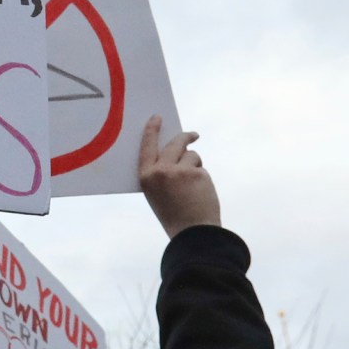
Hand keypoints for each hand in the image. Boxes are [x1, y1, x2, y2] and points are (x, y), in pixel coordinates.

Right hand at [138, 116, 219, 237]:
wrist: (192, 231)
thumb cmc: (174, 214)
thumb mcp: (156, 192)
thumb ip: (160, 173)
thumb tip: (176, 151)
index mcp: (146, 176)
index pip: (147, 146)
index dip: (152, 130)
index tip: (157, 118)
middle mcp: (160, 170)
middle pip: (174, 143)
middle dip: (185, 137)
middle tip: (193, 135)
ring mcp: (179, 171)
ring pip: (191, 155)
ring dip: (195, 164)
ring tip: (194, 183)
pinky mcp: (196, 173)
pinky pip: (201, 167)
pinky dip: (202, 176)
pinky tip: (200, 191)